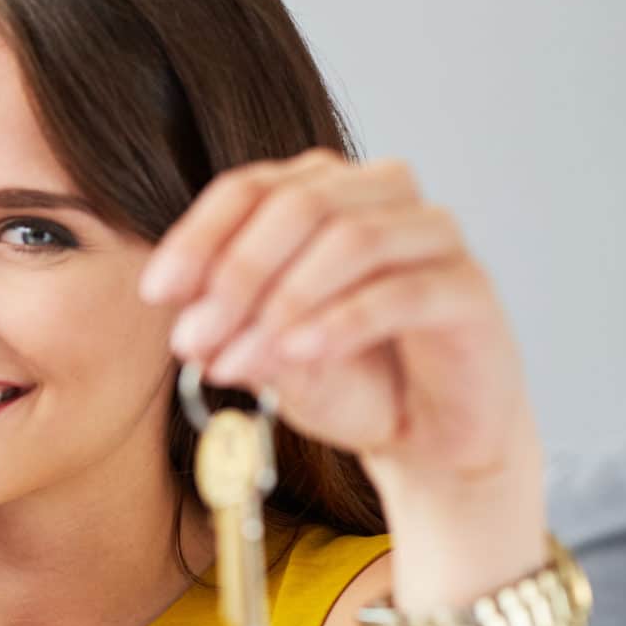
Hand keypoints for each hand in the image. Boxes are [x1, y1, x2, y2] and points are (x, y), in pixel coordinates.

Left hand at [140, 150, 539, 498]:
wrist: (427, 437)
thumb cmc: (347, 379)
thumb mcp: (268, 353)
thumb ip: (231, 325)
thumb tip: (185, 315)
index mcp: (325, 190)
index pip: (251, 187)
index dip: (198, 236)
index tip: (156, 294)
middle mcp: (383, 194)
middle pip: (299, 205)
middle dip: (235, 275)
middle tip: (192, 341)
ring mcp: (433, 235)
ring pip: (350, 240)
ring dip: (280, 303)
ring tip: (235, 362)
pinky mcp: (469, 289)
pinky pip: (400, 291)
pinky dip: (339, 322)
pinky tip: (296, 355)